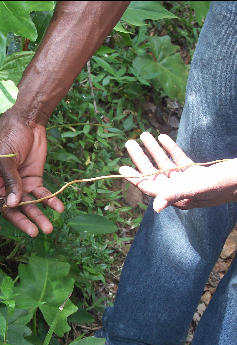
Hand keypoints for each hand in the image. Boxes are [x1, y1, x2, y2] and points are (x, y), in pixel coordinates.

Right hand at [0, 108, 63, 236]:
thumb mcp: (5, 157)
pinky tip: (58, 209)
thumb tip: (12, 204)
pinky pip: (41, 195)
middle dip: (22, 222)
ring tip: (48, 228)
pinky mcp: (34, 181)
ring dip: (37, 216)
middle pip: (10, 209)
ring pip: (27, 206)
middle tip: (34, 232)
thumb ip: (10, 181)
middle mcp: (3, 187)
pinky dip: (50, 202)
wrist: (29, 121)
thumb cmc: (9, 135)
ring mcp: (19, 185)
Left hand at [119, 132, 236, 212]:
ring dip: (154, 150)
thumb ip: (176, 195)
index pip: (151, 187)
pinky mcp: (198, 172)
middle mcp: (181, 190)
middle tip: (128, 143)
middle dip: (141, 158)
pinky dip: (171, 148)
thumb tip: (156, 207)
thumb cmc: (227, 184)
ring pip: (166, 163)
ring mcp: (189, 181)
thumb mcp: (200, 187)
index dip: (135, 178)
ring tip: (144, 134)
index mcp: (179, 198)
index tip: (121, 168)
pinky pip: (179, 159)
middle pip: (155, 173)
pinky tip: (162, 136)